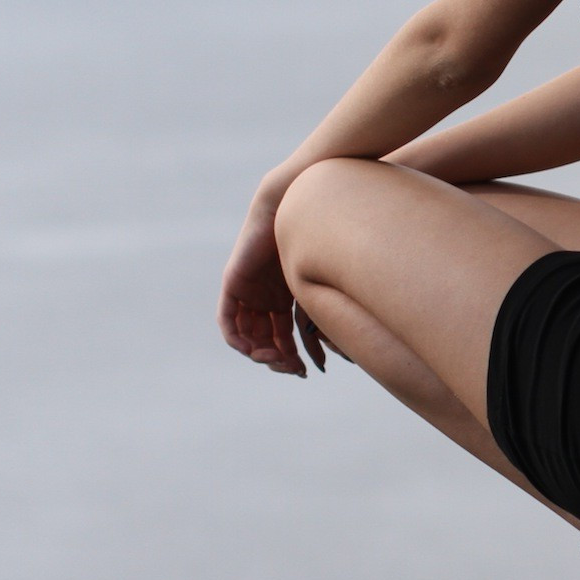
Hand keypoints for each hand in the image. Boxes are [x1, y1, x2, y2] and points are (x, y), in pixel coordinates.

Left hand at [218, 200, 325, 375]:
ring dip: (259, 353)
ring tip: (276, 359)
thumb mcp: (323, 283)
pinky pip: (228, 320)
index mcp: (285, 297)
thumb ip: (325, 311)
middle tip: (292, 369)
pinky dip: (237, 338)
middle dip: (278, 359)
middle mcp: (265, 297)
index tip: (304, 371)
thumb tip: (351, 346)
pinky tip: (254, 349)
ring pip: (247, 335)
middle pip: (265, 340)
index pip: (283, 337)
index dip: (291, 358)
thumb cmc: (319, 238)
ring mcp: (248, 291)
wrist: (295, 207)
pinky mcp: (233, 283)